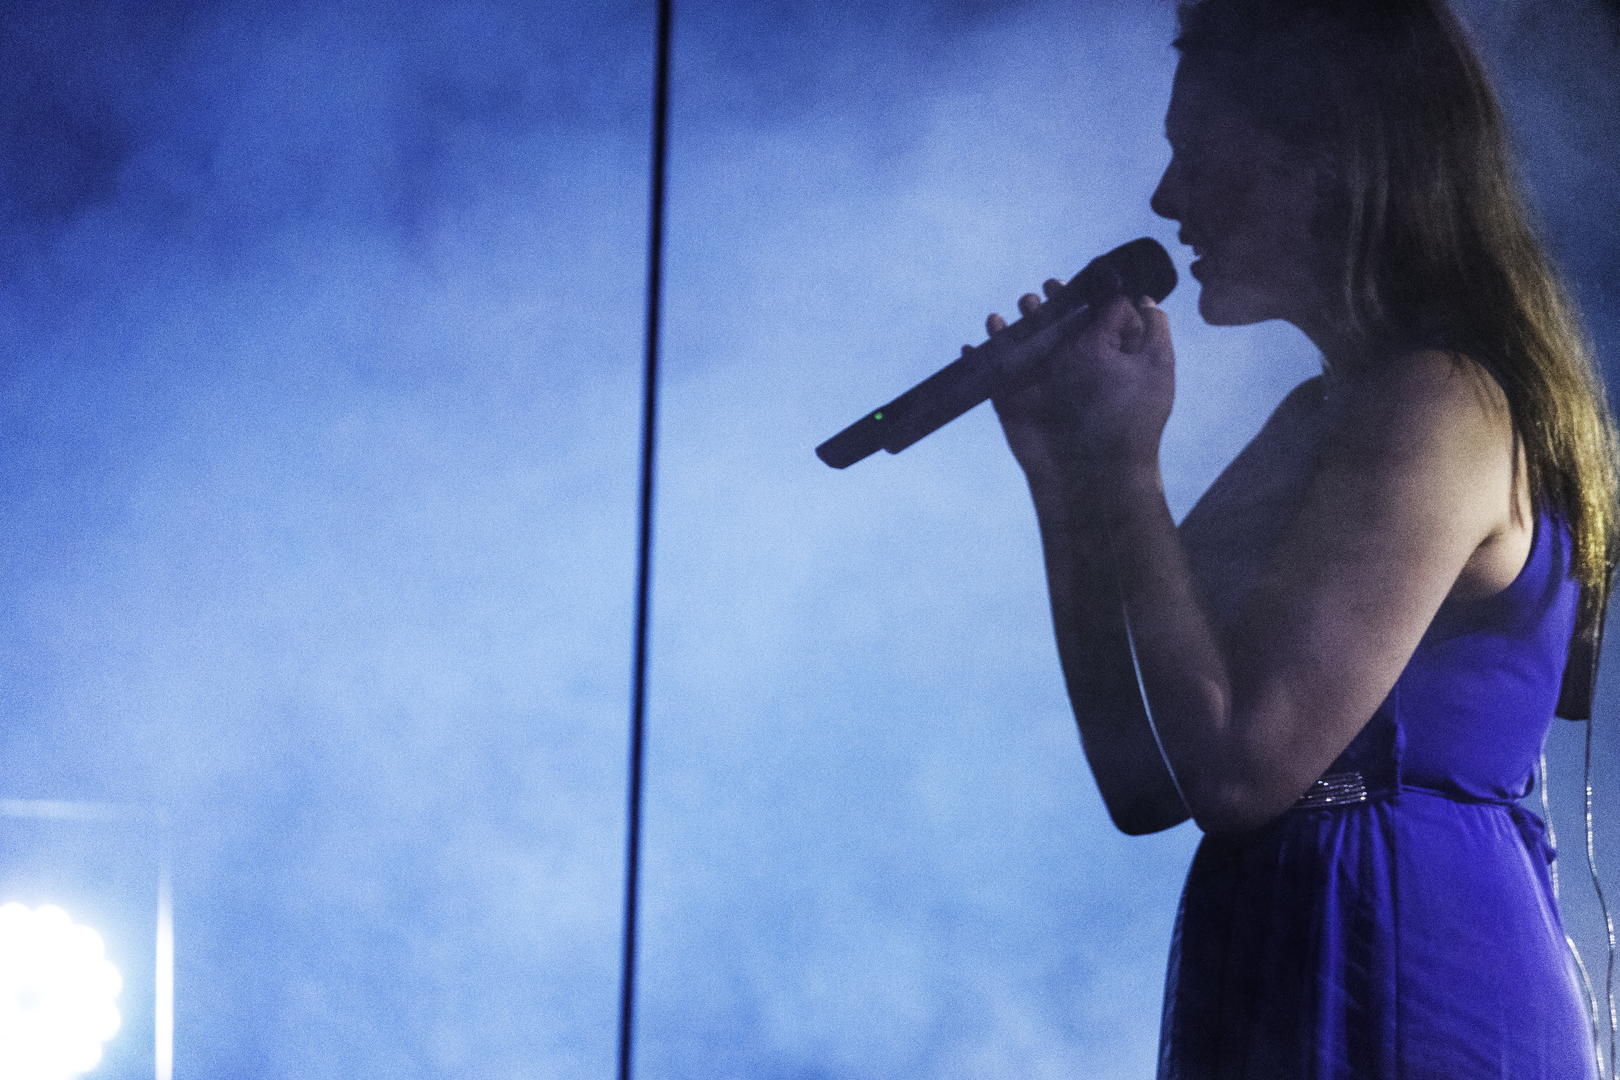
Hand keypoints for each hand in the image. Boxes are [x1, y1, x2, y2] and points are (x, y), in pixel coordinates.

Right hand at [980, 287, 1174, 481]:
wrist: (1089, 471)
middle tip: (1041, 295)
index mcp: (1108, 354)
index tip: (1079, 282)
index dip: (1088, 295)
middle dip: (1047, 304)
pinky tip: (976, 342)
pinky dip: (981, 353)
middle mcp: (1074, 365)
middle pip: (1057, 323)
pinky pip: (993, 370)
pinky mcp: (1013, 398)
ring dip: (1014, 321)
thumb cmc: (1123, 416)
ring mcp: (1041, 381)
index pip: (1098, 315)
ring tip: (1011, 313)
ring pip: (1023, 341)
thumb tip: (1142, 298)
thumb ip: (1148, 330)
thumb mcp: (1149, 364)